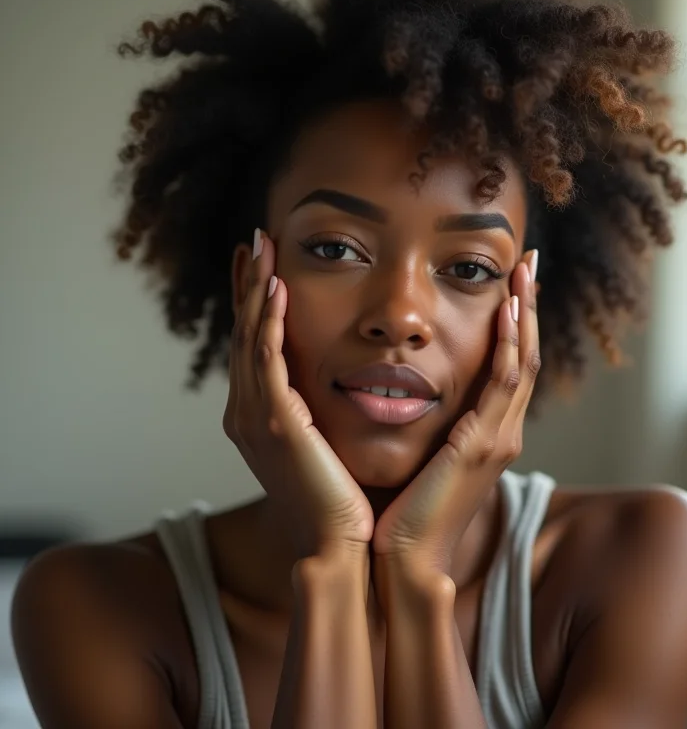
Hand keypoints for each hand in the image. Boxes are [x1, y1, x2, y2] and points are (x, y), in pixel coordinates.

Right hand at [223, 230, 373, 556]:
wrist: (339, 547)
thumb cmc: (339, 500)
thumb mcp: (322, 445)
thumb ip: (316, 411)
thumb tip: (330, 389)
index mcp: (260, 416)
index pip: (254, 345)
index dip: (255, 303)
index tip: (262, 266)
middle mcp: (248, 412)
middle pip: (245, 333)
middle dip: (248, 285)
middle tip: (254, 241)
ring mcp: (256, 417)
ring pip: (251, 338)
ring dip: (255, 290)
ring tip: (260, 247)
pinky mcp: (275, 423)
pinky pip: (267, 361)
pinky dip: (269, 322)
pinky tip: (277, 288)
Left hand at [372, 250, 540, 573]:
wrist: (404, 558)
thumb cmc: (406, 511)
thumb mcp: (425, 458)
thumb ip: (432, 427)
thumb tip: (409, 393)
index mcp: (488, 433)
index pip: (509, 366)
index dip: (514, 324)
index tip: (511, 284)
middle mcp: (503, 432)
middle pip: (525, 356)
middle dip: (528, 308)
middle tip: (528, 263)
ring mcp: (499, 439)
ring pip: (522, 363)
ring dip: (525, 314)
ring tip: (524, 271)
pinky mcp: (483, 446)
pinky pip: (503, 385)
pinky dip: (509, 346)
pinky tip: (508, 311)